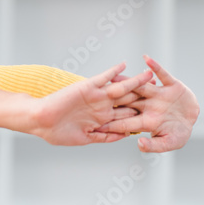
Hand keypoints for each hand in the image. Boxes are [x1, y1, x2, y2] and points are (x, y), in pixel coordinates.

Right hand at [25, 62, 153, 146]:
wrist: (41, 120)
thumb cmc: (58, 133)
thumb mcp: (85, 139)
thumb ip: (104, 137)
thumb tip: (125, 135)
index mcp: (103, 120)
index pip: (126, 117)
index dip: (142, 116)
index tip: (160, 116)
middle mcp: (102, 107)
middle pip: (128, 101)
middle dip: (145, 97)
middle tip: (163, 93)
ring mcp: (96, 96)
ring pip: (120, 88)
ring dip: (135, 82)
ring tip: (150, 75)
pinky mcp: (87, 86)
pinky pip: (103, 77)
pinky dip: (113, 71)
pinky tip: (125, 65)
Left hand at [93, 55, 199, 152]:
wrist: (193, 119)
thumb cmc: (178, 133)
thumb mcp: (169, 143)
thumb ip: (154, 145)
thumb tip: (139, 144)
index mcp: (146, 121)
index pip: (126, 122)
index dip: (112, 123)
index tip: (96, 124)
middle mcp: (149, 106)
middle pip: (129, 101)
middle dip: (115, 98)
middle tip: (99, 95)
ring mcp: (159, 95)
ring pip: (142, 86)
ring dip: (130, 80)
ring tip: (116, 75)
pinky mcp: (171, 86)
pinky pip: (163, 75)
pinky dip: (156, 67)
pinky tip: (146, 58)